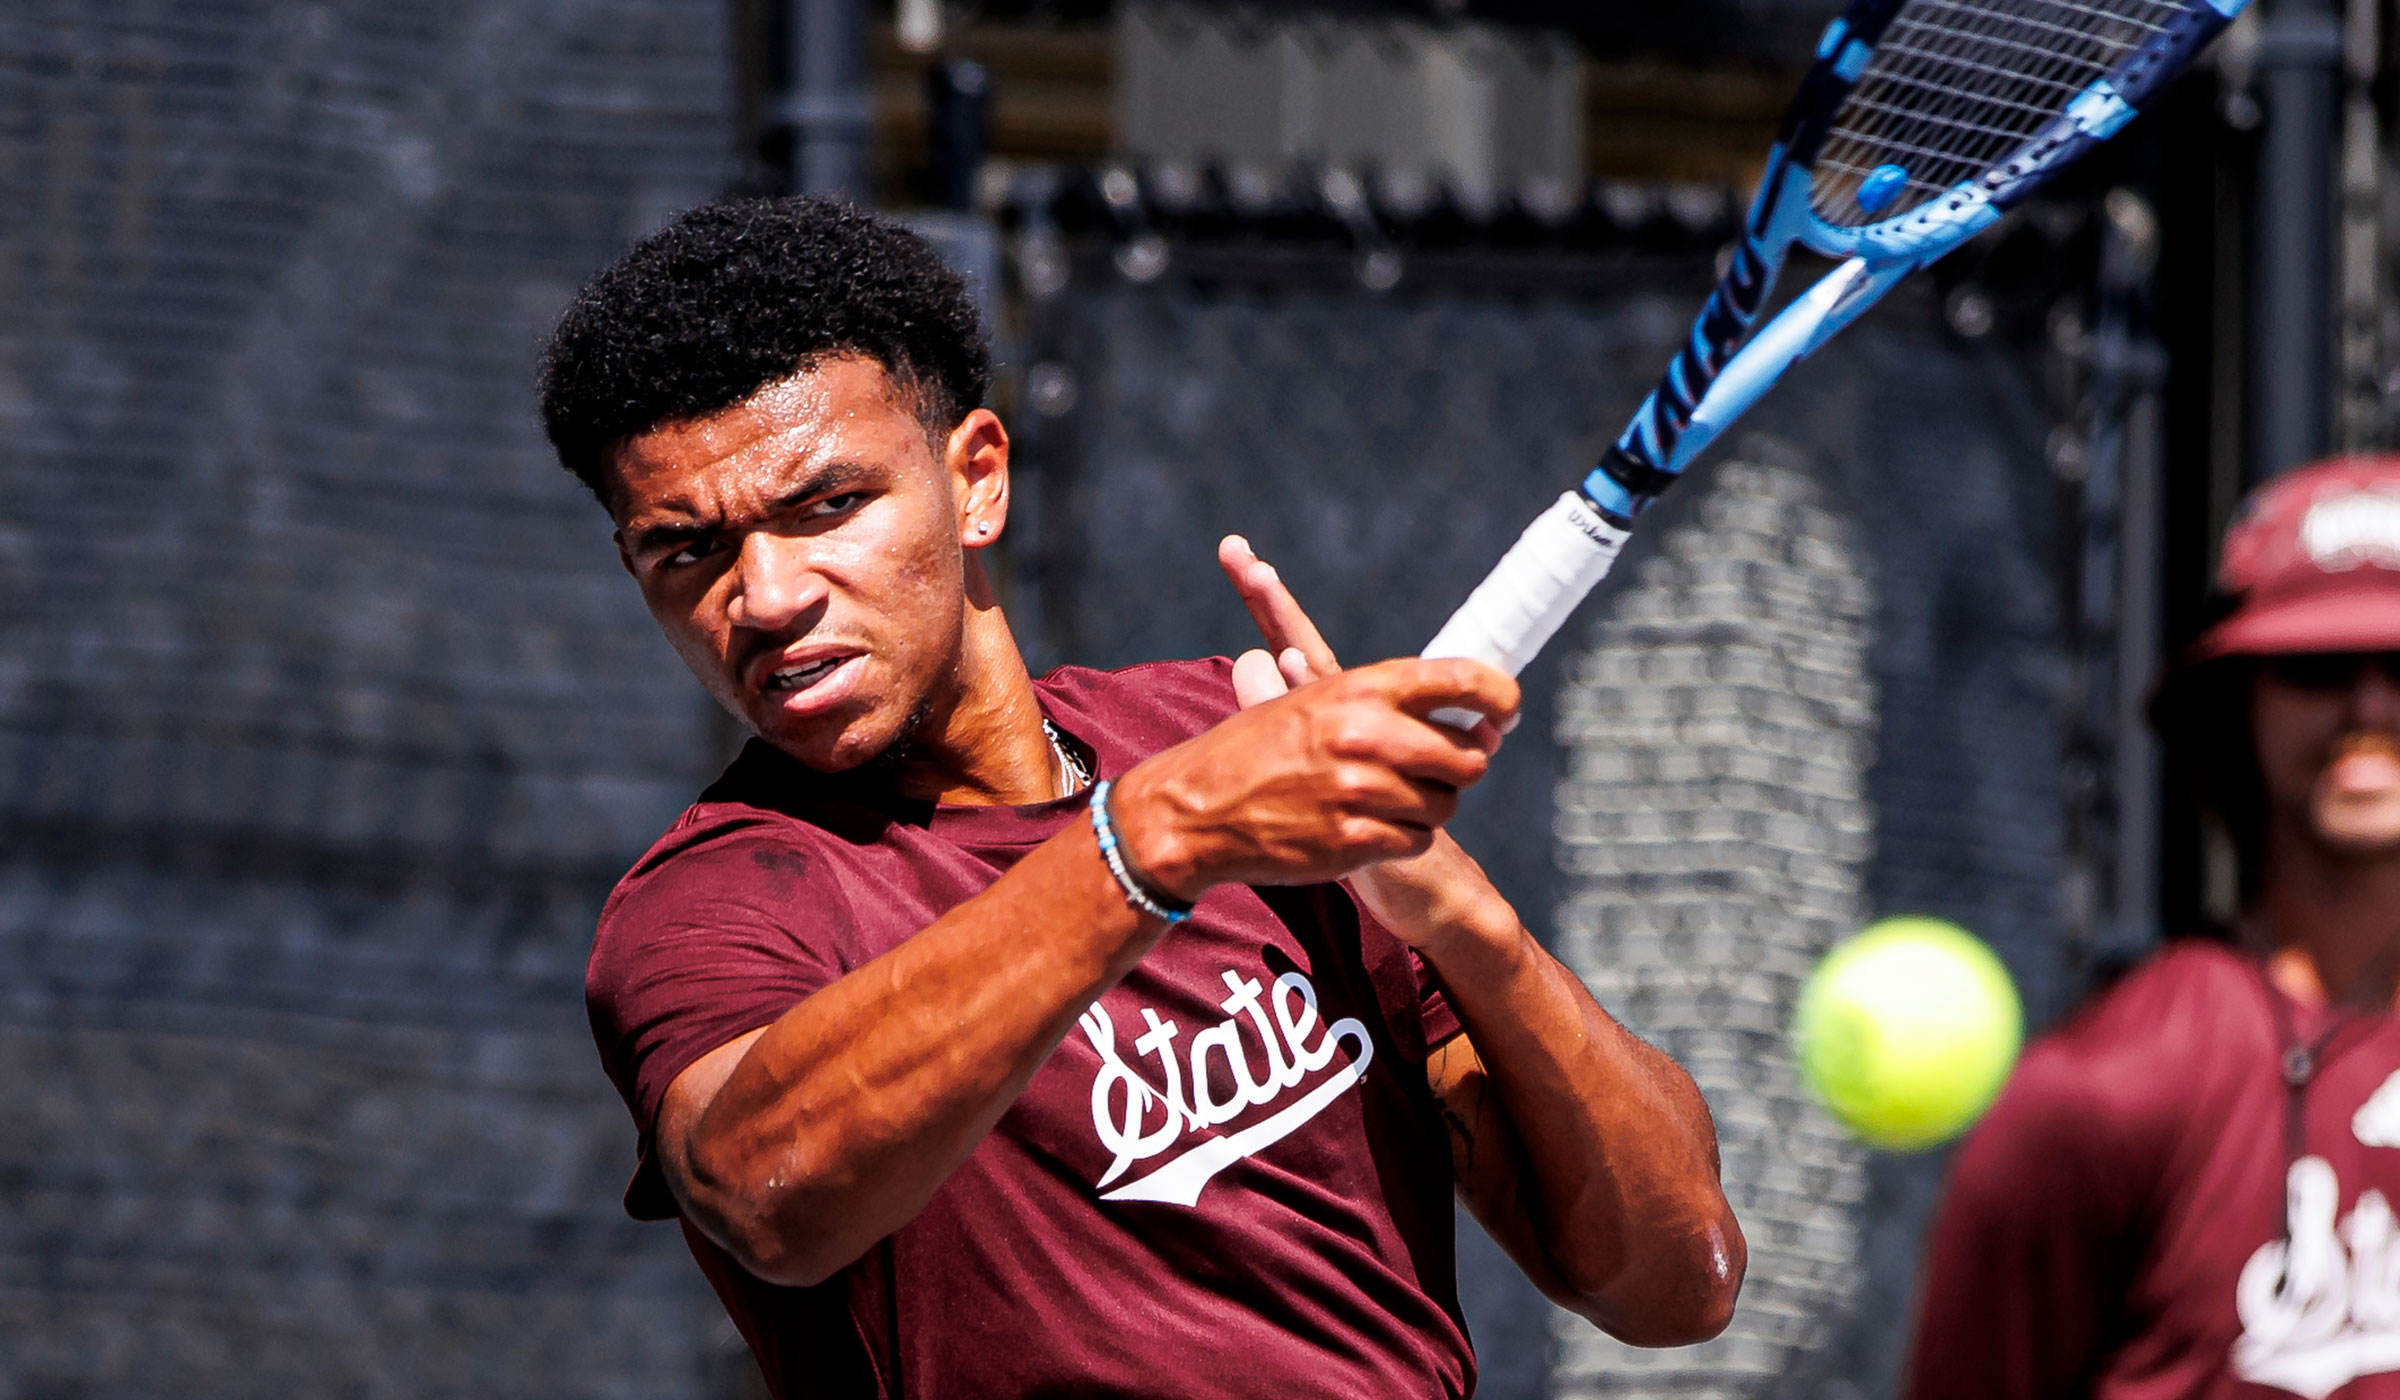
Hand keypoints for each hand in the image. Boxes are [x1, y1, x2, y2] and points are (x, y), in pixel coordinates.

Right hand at [1211, 536, 1518, 953]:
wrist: (1195, 810)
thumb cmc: (1258, 750)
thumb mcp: (1316, 701)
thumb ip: (1388, 704)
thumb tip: (1475, 716)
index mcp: (1362, 687)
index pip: (1466, 681)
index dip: (1500, 699)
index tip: (1504, 714)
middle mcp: (1368, 735)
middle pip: (1467, 756)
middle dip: (1459, 766)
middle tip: (1433, 770)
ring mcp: (1362, 791)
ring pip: (1445, 803)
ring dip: (1426, 806)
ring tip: (1383, 799)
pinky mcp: (1355, 841)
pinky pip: (1417, 840)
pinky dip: (1402, 838)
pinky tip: (1366, 827)